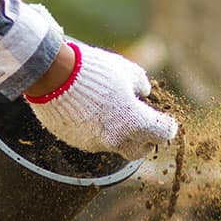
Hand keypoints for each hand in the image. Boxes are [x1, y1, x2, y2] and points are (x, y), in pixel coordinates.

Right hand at [26, 42, 177, 160]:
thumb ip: (142, 84)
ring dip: (120, 134)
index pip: (163, 134)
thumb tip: (145, 93)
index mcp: (135, 122)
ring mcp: (96, 144)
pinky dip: (99, 132)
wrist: (53, 76)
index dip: (167, 126)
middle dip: (145, 139)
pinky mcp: (79, 143)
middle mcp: (117, 139)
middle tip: (142, 123)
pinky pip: (95, 142)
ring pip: (116, 146)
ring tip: (112, 112)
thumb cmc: (95, 70)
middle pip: (140, 150)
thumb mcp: (126, 70)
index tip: (165, 119)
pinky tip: (92, 113)